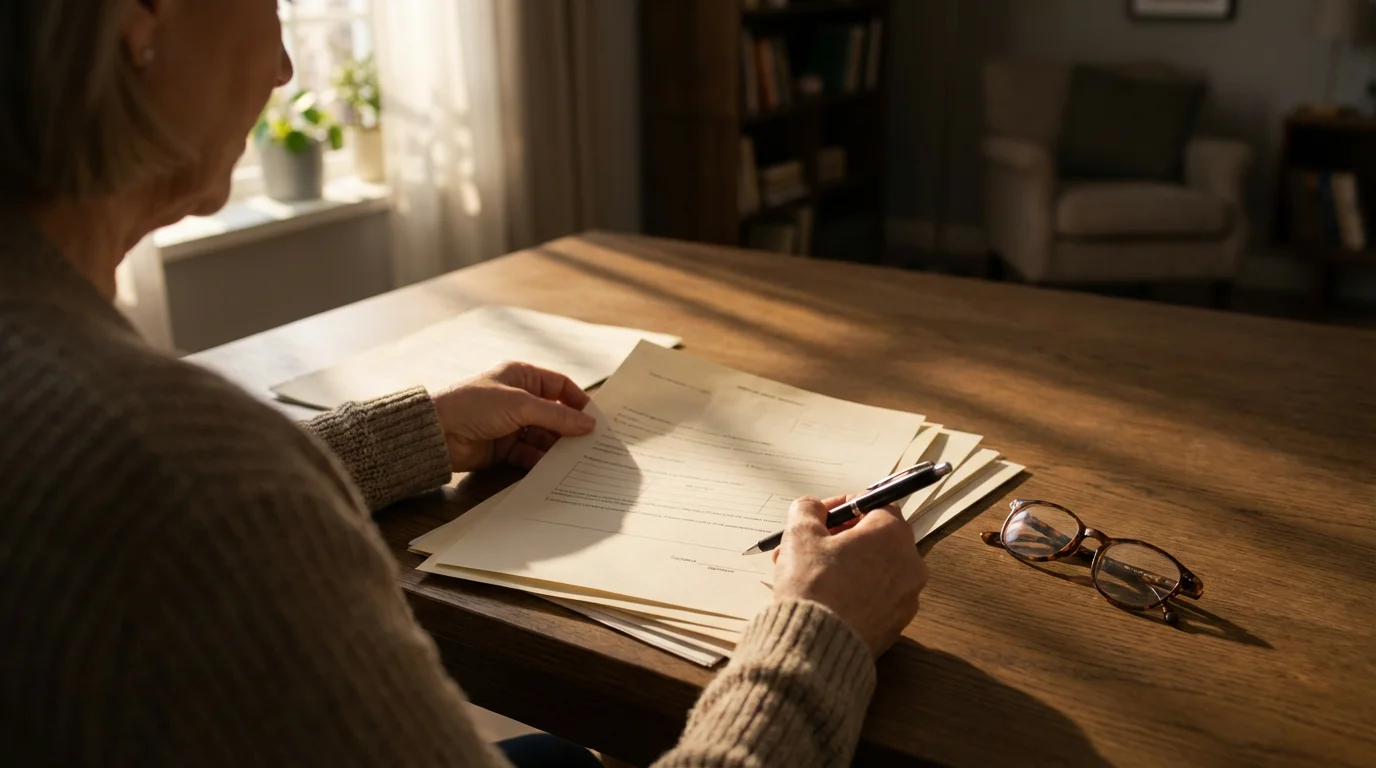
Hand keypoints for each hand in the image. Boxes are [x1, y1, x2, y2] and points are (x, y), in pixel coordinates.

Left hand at [431, 362, 594, 472]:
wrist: (437, 433)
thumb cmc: (474, 405)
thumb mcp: (520, 404)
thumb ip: (556, 415)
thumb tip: (588, 423)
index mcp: (522, 376)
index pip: (559, 385)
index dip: (578, 400)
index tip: (596, 418)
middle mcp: (518, 399)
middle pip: (554, 414)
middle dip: (570, 428)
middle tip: (592, 444)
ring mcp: (511, 424)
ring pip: (544, 436)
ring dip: (557, 447)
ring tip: (577, 459)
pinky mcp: (504, 448)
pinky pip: (530, 454)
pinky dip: (541, 461)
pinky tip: (554, 468)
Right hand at [771, 496, 927, 656]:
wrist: (817, 648)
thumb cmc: (814, 587)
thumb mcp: (800, 534)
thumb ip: (808, 509)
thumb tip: (814, 508)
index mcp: (893, 536)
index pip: (876, 506)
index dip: (844, 506)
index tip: (822, 515)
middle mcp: (909, 565)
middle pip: (875, 539)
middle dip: (838, 538)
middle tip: (809, 543)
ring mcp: (906, 599)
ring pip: (872, 569)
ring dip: (841, 564)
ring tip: (804, 572)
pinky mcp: (895, 625)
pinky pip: (874, 597)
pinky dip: (852, 591)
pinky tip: (822, 597)